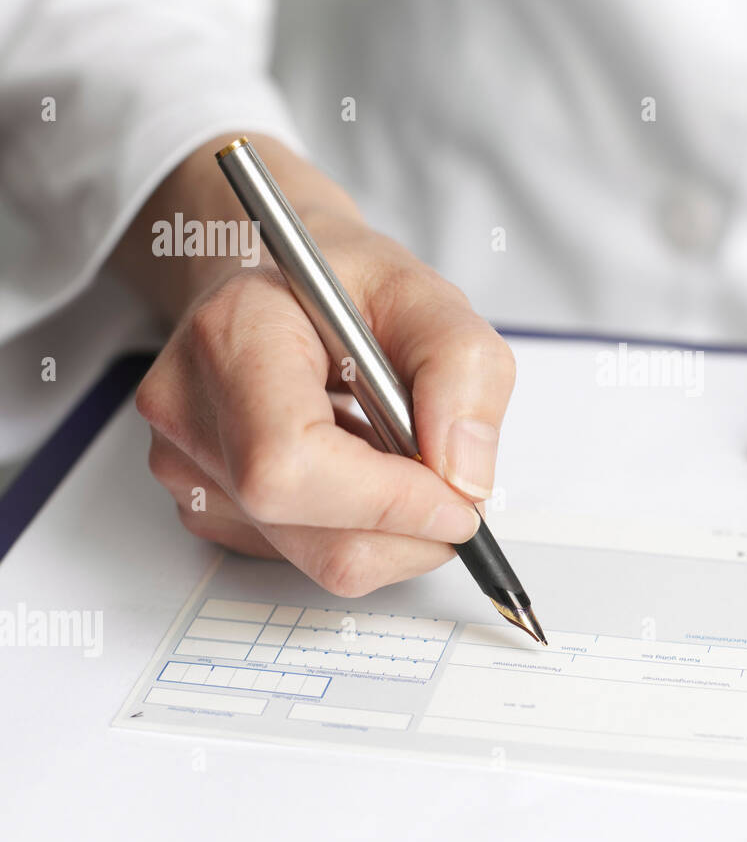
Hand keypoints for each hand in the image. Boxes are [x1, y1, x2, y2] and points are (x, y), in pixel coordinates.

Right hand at [117, 136, 514, 595]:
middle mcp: (189, 407)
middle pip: (304, 526)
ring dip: (391, 530)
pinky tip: (361, 468)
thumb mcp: (428, 296)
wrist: (281, 284)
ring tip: (398, 455)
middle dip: (407, 527)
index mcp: (233, 334)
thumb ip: (464, 371)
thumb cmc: (346, 284)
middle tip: (454, 486)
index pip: (291, 461)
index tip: (460, 501)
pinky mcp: (205, 507)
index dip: (387, 500)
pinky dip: (362, 531)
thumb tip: (465, 477)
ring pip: (316, 558)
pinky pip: (307, 557)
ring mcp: (186, 466)